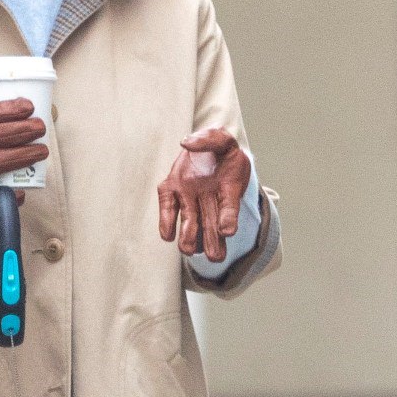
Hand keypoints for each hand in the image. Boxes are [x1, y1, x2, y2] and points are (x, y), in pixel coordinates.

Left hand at [157, 128, 250, 262]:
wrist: (203, 148)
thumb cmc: (218, 149)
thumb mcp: (222, 138)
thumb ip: (210, 139)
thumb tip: (187, 143)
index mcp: (227, 189)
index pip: (230, 208)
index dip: (229, 219)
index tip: (228, 231)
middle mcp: (208, 200)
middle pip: (212, 226)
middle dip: (213, 242)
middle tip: (215, 257)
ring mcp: (189, 198)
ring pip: (191, 225)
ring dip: (190, 239)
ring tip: (189, 249)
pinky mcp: (170, 192)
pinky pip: (168, 210)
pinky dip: (167, 224)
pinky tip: (168, 235)